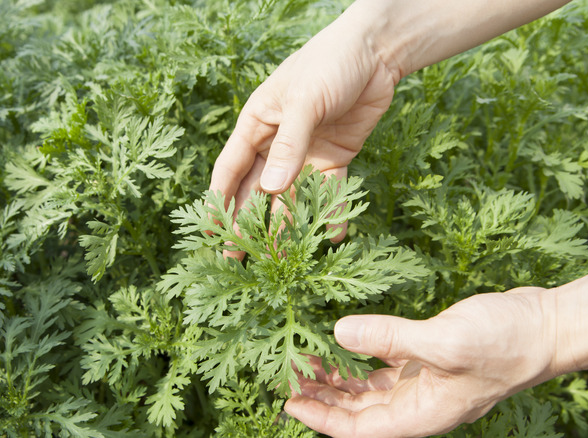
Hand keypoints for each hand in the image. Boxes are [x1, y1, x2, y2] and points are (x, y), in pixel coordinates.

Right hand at [209, 9, 398, 256]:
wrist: (377, 53)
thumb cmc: (329, 63)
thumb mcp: (304, 101)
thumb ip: (289, 145)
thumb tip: (272, 189)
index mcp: (257, 125)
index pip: (231, 169)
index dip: (219, 201)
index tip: (210, 232)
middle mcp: (277, 144)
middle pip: (255, 191)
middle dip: (245, 224)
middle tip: (236, 258)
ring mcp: (306, 155)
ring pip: (290, 197)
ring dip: (285, 225)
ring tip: (280, 257)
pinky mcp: (335, 160)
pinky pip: (328, 193)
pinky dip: (329, 213)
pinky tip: (329, 235)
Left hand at [284, 287, 559, 437]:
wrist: (546, 326)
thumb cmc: (505, 343)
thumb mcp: (444, 340)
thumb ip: (390, 338)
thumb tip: (339, 333)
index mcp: (422, 415)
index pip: (359, 430)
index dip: (321, 419)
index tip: (289, 402)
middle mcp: (418, 404)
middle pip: (358, 412)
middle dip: (322, 397)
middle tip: (288, 374)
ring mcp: (423, 383)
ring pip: (368, 391)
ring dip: (338, 379)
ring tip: (307, 359)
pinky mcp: (428, 359)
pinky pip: (384, 367)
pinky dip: (361, 359)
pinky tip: (343, 345)